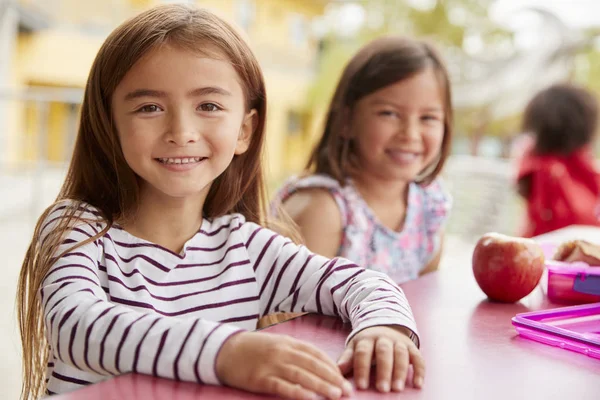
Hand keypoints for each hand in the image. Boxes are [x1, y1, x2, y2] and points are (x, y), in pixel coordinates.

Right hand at [216, 331, 352, 399]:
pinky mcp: (261, 379)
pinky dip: (299, 393)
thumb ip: (295, 352)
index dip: (331, 366)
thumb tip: (318, 365)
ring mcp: (272, 365)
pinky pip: (283, 386)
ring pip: (302, 376)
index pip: (315, 354)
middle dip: (332, 378)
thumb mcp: (276, 344)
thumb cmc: (253, 349)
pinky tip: (311, 399)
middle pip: (313, 365)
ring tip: (336, 395)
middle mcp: (283, 352)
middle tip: (347, 391)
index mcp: (288, 342)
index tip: (344, 378)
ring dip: (321, 386)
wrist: (225, 350)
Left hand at [337, 326, 424, 392]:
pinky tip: (418, 384)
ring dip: (400, 372)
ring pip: (401, 354)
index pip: (363, 352)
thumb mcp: (355, 346)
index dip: (362, 368)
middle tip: (382, 389)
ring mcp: (399, 342)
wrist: (384, 324)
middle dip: (384, 371)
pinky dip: (420, 371)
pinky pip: (418, 357)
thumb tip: (338, 370)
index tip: (362, 386)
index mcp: (367, 338)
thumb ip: (347, 358)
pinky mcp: (412, 347)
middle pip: (384, 352)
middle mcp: (384, 338)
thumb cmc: (367, 343)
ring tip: (397, 388)